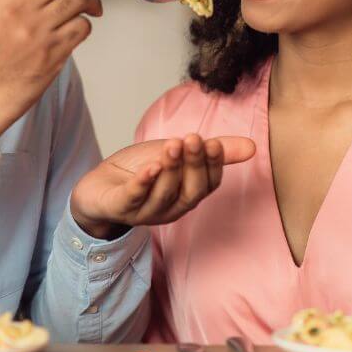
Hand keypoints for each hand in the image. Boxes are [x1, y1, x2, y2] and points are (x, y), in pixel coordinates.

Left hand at [70, 133, 255, 238]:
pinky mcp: (119, 207)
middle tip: (194, 139)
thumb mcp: (178, 155)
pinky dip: (143, 183)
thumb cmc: (142, 169)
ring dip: (170, 169)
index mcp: (186, 195)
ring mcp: (144, 212)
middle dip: (194, 165)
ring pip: (163, 195)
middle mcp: (170, 208)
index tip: (214, 144)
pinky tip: (150, 167)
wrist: (99, 186)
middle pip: (189, 192)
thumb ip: (212, 152)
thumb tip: (252, 146)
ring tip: (173, 145)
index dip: (213, 166)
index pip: (208, 185)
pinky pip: (133, 198)